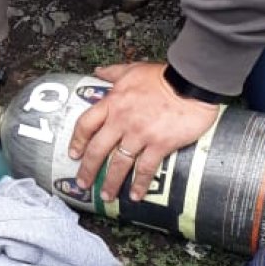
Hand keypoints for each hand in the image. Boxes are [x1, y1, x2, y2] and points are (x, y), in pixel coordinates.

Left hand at [68, 62, 218, 202]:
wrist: (191, 82)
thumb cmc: (163, 75)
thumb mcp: (133, 70)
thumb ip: (113, 73)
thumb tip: (98, 72)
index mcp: (113, 103)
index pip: (86, 124)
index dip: (77, 141)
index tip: (73, 154)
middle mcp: (121, 121)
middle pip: (97, 149)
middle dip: (88, 169)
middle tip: (82, 184)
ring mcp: (139, 134)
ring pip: (119, 163)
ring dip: (110, 182)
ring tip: (106, 195)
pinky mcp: (159, 144)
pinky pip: (145, 168)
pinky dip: (139, 184)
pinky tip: (135, 195)